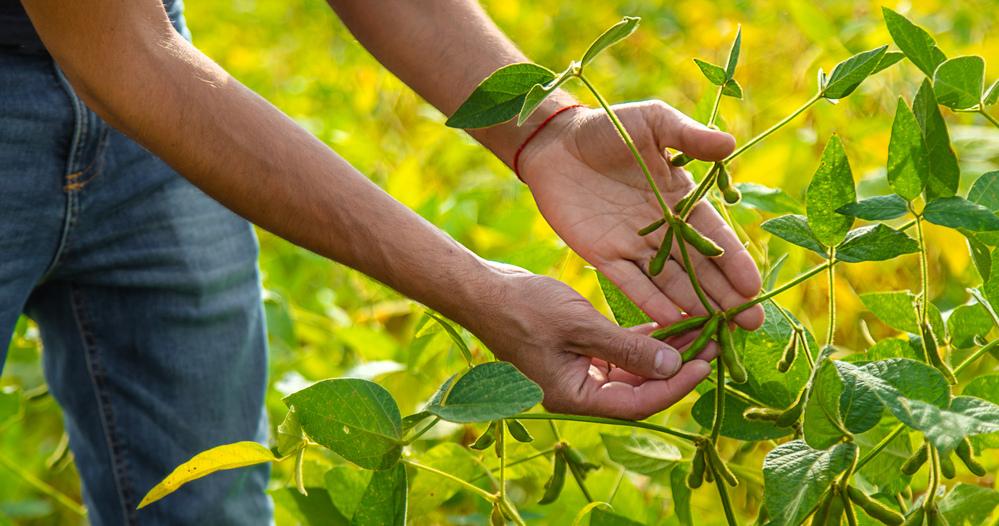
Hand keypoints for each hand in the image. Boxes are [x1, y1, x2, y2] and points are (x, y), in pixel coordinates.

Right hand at [468, 265, 715, 419]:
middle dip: (677, 367)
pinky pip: (618, 353)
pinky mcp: (578, 352)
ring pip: (632, 370)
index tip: (706, 363)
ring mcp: (578, 372)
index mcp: (574, 397)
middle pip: (639, 389)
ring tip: (700, 330)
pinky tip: (668, 324)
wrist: (483, 291)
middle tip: (714, 342)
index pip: (637, 403)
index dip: (675, 386)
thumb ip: (627, 348)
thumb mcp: (579, 326)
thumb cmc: (524, 308)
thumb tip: (674, 367)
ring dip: (664, 352)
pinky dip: (642, 341)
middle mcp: (579, 391)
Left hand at [518, 101, 764, 328]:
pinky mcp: (604, 256)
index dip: (734, 261)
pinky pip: (632, 284)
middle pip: (700, 268)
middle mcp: (663, 228)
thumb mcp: (653, 122)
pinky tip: (672, 322)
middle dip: (726, 296)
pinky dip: (651, 303)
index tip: (754, 287)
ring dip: (695, 306)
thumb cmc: (608, 126)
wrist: (556, 142)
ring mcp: (634, 245)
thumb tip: (729, 144)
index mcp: (681, 198)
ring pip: (671, 282)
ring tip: (720, 331)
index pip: (715, 235)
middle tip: (751, 323)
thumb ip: (689, 136)